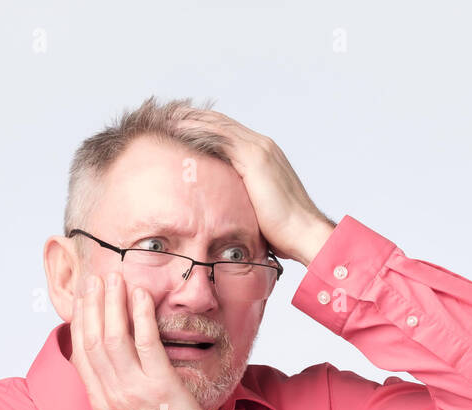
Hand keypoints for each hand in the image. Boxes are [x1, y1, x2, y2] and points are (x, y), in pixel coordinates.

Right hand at [69, 270, 215, 409]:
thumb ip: (111, 392)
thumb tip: (107, 367)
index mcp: (100, 401)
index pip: (82, 354)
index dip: (81, 322)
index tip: (84, 299)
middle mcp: (112, 394)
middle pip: (93, 340)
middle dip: (92, 305)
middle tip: (95, 278)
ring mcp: (135, 390)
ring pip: (114, 337)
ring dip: (112, 303)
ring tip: (114, 278)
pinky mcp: (160, 386)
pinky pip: (146, 343)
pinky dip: (140, 315)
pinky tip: (140, 295)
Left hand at [173, 108, 336, 266]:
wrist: (304, 233)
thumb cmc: (284, 230)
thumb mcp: (256, 208)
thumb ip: (240, 198)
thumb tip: (223, 209)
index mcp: (264, 155)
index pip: (229, 133)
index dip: (205, 127)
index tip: (182, 127)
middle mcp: (262, 146)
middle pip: (222, 123)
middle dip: (194, 117)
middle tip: (168, 115)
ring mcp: (259, 149)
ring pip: (219, 125)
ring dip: (192, 120)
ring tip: (168, 119)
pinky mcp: (254, 158)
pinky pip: (221, 138)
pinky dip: (199, 132)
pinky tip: (180, 131)